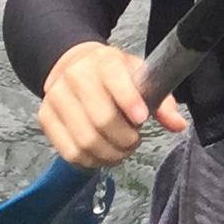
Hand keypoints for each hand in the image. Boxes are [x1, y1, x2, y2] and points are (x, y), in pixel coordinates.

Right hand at [37, 41, 183, 168]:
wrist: (74, 68)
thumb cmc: (114, 77)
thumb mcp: (141, 77)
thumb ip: (162, 101)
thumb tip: (178, 125)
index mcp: (103, 62)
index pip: (113, 78)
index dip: (129, 102)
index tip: (141, 119)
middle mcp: (75, 76)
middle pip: (101, 119)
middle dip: (124, 139)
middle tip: (133, 142)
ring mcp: (56, 97)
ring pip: (85, 140)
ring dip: (109, 154)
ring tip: (120, 151)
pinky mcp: (45, 118)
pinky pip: (69, 152)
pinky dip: (90, 161)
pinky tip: (101, 155)